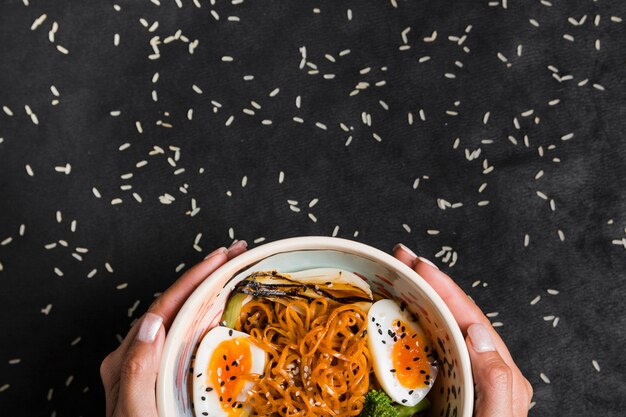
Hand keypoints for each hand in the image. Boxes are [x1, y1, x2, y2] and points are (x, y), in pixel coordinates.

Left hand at [100, 241, 247, 416]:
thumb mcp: (135, 412)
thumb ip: (137, 370)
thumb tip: (151, 320)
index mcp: (128, 359)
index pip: (164, 306)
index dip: (194, 278)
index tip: (221, 257)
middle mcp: (140, 355)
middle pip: (175, 304)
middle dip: (206, 274)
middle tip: (236, 253)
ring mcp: (155, 364)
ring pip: (183, 316)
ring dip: (208, 290)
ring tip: (234, 271)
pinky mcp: (169, 374)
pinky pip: (189, 336)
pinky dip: (208, 316)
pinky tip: (224, 310)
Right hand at [393, 243, 532, 416]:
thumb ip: (496, 382)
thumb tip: (478, 332)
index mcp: (500, 374)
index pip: (469, 318)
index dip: (444, 287)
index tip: (416, 263)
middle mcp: (483, 369)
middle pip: (454, 315)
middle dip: (428, 283)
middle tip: (400, 259)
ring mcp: (462, 376)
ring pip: (440, 328)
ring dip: (418, 298)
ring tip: (397, 276)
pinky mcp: (444, 385)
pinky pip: (429, 348)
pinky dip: (412, 326)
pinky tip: (397, 316)